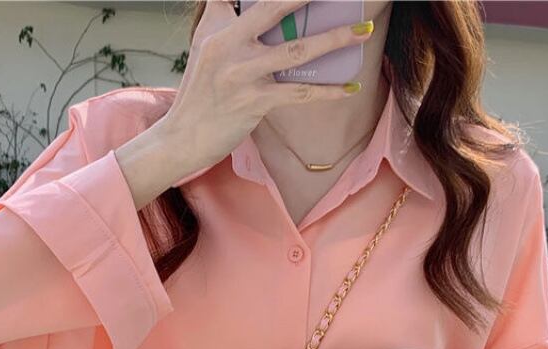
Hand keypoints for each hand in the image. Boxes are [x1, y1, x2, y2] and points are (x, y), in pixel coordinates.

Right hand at [159, 0, 373, 176]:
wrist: (183, 136)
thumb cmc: (200, 93)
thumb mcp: (205, 47)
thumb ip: (226, 21)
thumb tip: (251, 9)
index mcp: (218, 26)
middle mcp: (229, 45)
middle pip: (275, 8)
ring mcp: (242, 74)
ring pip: (297, 51)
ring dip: (335, 40)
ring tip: (364, 32)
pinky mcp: (254, 102)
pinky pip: (299, 93)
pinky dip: (328, 91)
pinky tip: (350, 88)